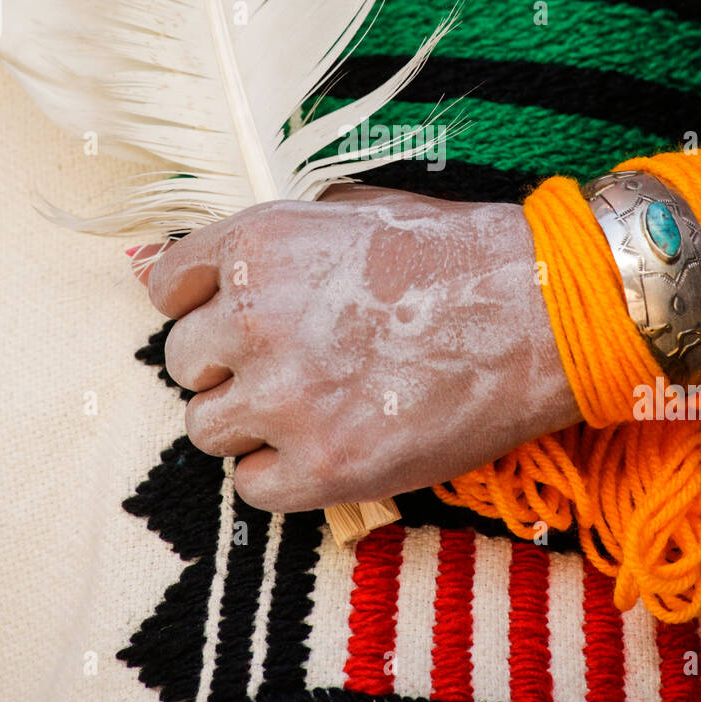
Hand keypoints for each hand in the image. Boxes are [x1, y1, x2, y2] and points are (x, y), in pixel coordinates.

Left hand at [144, 186, 579, 511]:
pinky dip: (280, 476)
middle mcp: (254, 319)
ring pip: (207, 429)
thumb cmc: (453, 255)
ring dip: (248, 424)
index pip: (168, 286)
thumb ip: (260, 241)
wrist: (537, 312)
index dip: (201, 305)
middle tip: (285, 366)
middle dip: (225, 366)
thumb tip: (163, 264)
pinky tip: (327, 447)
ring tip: (310, 409)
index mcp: (257, 247)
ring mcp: (286, 398)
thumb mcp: (348, 211)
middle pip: (182, 362)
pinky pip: (250, 489)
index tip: (232, 320)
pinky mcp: (323, 467)